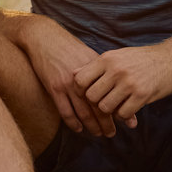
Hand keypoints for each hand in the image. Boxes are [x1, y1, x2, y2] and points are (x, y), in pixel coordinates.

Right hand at [18, 18, 112, 135]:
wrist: (44, 37)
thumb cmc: (67, 46)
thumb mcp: (88, 55)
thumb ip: (101, 71)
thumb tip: (117, 86)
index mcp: (96, 69)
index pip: (112, 94)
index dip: (120, 109)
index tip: (128, 121)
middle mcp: (84, 78)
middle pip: (99, 106)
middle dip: (107, 122)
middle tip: (112, 134)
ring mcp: (68, 84)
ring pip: (83, 112)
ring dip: (92, 126)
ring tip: (99, 134)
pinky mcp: (54, 87)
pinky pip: (65, 111)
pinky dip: (73, 123)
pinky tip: (79, 129)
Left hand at [74, 43, 171, 129]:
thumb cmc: (142, 59)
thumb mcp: (117, 56)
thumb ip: (96, 65)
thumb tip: (73, 73)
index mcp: (107, 59)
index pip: (80, 80)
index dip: (80, 91)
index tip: (89, 95)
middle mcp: (116, 69)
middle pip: (91, 96)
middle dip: (95, 104)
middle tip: (104, 103)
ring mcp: (129, 82)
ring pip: (105, 107)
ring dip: (110, 111)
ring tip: (117, 106)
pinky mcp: (142, 94)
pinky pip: (123, 113)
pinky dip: (123, 115)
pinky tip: (128, 109)